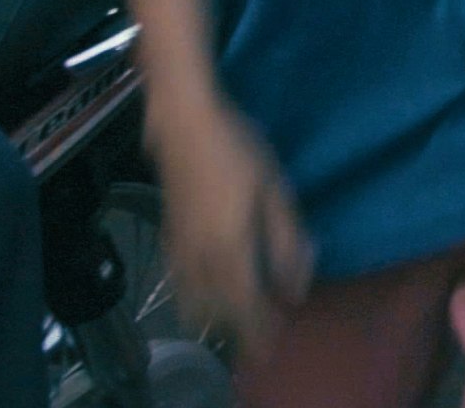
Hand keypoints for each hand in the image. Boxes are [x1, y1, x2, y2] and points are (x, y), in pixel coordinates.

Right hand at [150, 98, 309, 359]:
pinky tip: (209, 292)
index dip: (262, 328)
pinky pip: (180, 285)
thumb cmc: (239, 151)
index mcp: (229, 251)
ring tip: (241, 313)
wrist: (186, 125)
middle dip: (240, 326)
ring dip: (217, 315)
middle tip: (264, 328)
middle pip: (218, 311)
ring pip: (194, 302)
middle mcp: (199, 260)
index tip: (278, 338)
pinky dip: (196, 299)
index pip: (247, 306)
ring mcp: (178, 250)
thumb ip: (288, 241)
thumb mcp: (277, 193)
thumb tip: (297, 284)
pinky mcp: (167, 238)